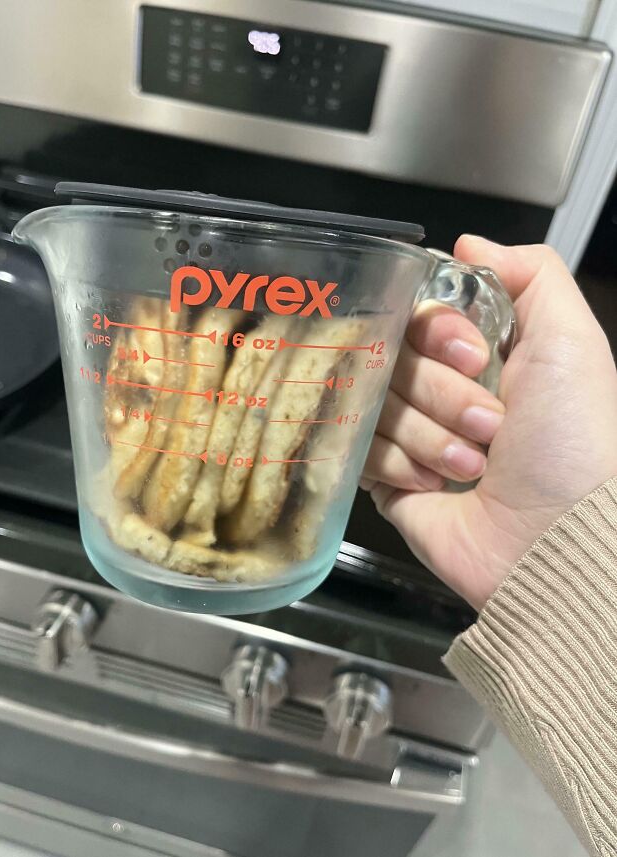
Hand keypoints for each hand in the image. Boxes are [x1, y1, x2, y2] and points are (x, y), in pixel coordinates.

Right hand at [361, 236, 616, 609]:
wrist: (555, 543)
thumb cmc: (574, 444)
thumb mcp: (572, 342)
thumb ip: (531, 274)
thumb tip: (468, 242)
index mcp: (479, 355)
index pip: (420, 313)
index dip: (436, 331)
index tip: (471, 356)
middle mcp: (442, 389)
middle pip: (392, 357)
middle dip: (440, 392)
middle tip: (490, 424)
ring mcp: (412, 435)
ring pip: (376, 403)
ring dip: (430, 435)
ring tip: (475, 466)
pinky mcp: (387, 480)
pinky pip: (360, 448)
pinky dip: (403, 466)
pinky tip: (439, 485)